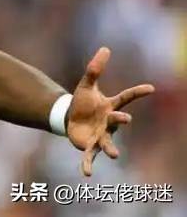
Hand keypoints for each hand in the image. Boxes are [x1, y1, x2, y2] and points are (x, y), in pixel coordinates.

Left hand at [66, 47, 154, 176]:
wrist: (70, 118)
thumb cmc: (82, 102)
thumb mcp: (86, 84)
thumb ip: (95, 69)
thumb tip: (105, 48)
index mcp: (110, 106)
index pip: (125, 98)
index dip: (137, 92)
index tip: (150, 87)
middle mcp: (108, 122)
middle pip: (116, 120)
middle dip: (120, 120)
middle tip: (125, 118)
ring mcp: (100, 135)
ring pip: (107, 142)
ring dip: (110, 148)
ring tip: (114, 154)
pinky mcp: (89, 146)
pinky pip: (89, 157)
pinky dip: (88, 165)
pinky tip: (86, 174)